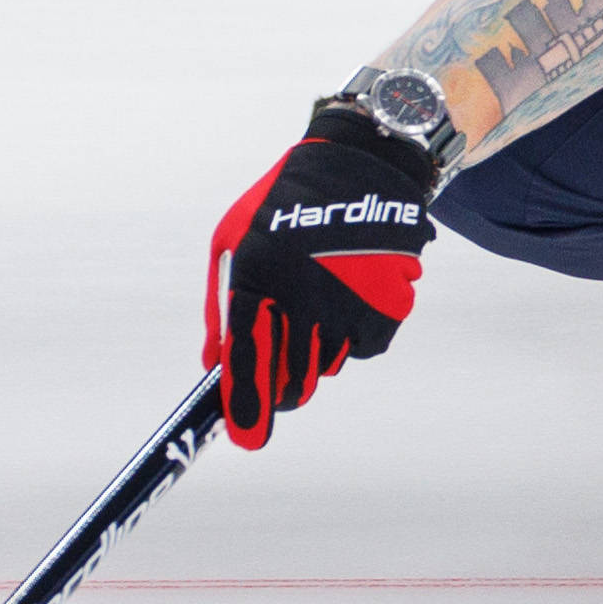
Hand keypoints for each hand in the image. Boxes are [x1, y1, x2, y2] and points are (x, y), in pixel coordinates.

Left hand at [204, 92, 443, 446]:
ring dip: (317, 349)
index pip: (247, 363)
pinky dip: (353, 332)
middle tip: (283, 353)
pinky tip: (348, 291)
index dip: (246, 410)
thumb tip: (215, 366)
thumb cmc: (283, 205)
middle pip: (291, 384)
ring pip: (326, 367)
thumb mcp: (233, 241)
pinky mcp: (387, 308)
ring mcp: (349, 305)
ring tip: (318, 296)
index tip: (245, 437)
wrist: (359, 167)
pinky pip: (362, 349)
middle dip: (281, 381)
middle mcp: (303, 297)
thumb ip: (222, 308)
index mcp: (256, 278)